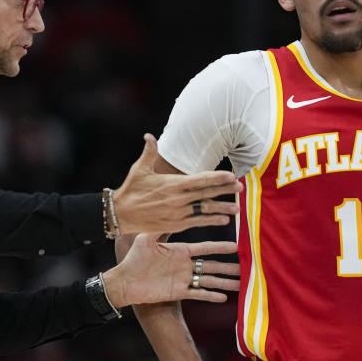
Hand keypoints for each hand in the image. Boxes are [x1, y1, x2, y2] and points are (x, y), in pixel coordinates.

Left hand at [102, 233, 238, 307]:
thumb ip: (159, 226)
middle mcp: (184, 265)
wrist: (125, 281)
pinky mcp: (178, 292)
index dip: (220, 247)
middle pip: (211, 265)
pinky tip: (224, 298)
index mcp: (179, 251)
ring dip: (224, 282)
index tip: (235, 245)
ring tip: (241, 284)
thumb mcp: (146, 238)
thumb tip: (166, 208)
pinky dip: (210, 296)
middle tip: (246, 267)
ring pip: (208, 281)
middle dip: (228, 266)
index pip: (205, 248)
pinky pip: (197, 294)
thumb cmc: (134, 259)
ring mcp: (182, 279)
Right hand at [113, 134, 240, 233]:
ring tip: (237, 208)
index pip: (199, 180)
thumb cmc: (130, 190)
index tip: (231, 176)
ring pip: (204, 210)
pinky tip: (223, 219)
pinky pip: (197, 222)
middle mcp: (177, 199)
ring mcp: (178, 213)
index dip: (217, 178)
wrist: (120, 214)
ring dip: (222, 208)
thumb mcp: (139, 169)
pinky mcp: (175, 225)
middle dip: (224, 191)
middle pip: (206, 194)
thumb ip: (149, 152)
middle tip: (241, 188)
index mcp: (172, 184)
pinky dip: (211, 220)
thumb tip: (149, 135)